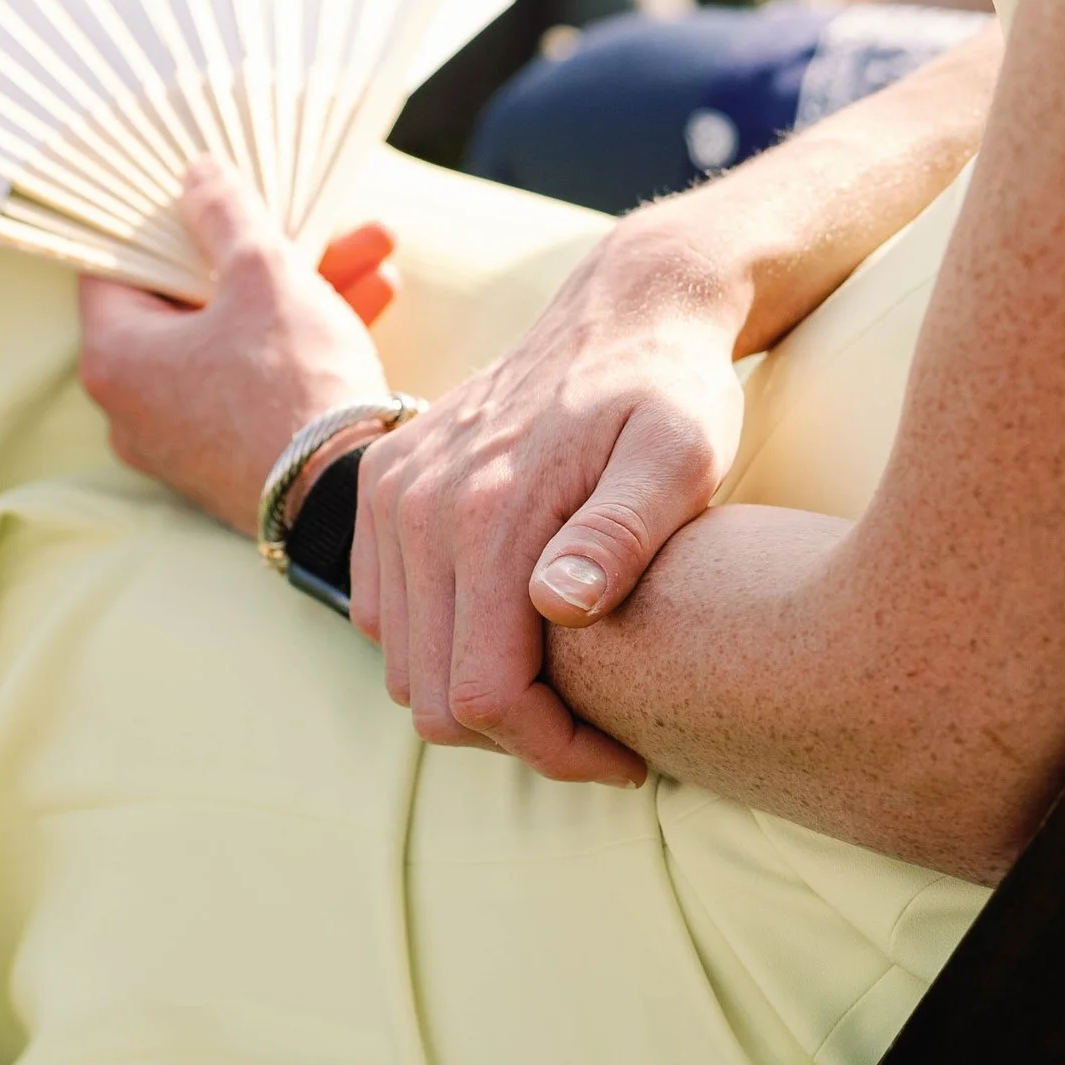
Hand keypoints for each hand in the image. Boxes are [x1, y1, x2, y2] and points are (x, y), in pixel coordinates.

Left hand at [77, 161, 394, 534]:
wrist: (346, 503)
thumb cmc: (292, 382)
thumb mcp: (263, 275)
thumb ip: (225, 214)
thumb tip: (197, 173)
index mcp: (113, 356)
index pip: (118, 264)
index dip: (165, 218)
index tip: (206, 189)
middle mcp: (134, 405)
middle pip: (195, 298)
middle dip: (270, 249)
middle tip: (318, 216)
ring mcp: (184, 438)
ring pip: (241, 335)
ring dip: (307, 288)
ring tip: (376, 246)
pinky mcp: (234, 458)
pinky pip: (262, 378)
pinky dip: (307, 339)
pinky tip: (377, 295)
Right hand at [350, 216, 750, 783]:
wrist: (625, 307)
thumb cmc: (672, 390)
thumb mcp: (682, 456)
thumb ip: (622, 531)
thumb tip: (557, 605)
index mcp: (487, 513)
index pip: (484, 697)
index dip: (554, 752)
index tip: (626, 757)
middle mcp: (416, 505)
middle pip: (434, 699)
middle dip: (519, 738)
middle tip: (602, 733)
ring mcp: (389, 494)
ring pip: (402, 666)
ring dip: (475, 695)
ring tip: (564, 685)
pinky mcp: (382, 485)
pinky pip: (382, 614)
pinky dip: (438, 645)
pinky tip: (514, 632)